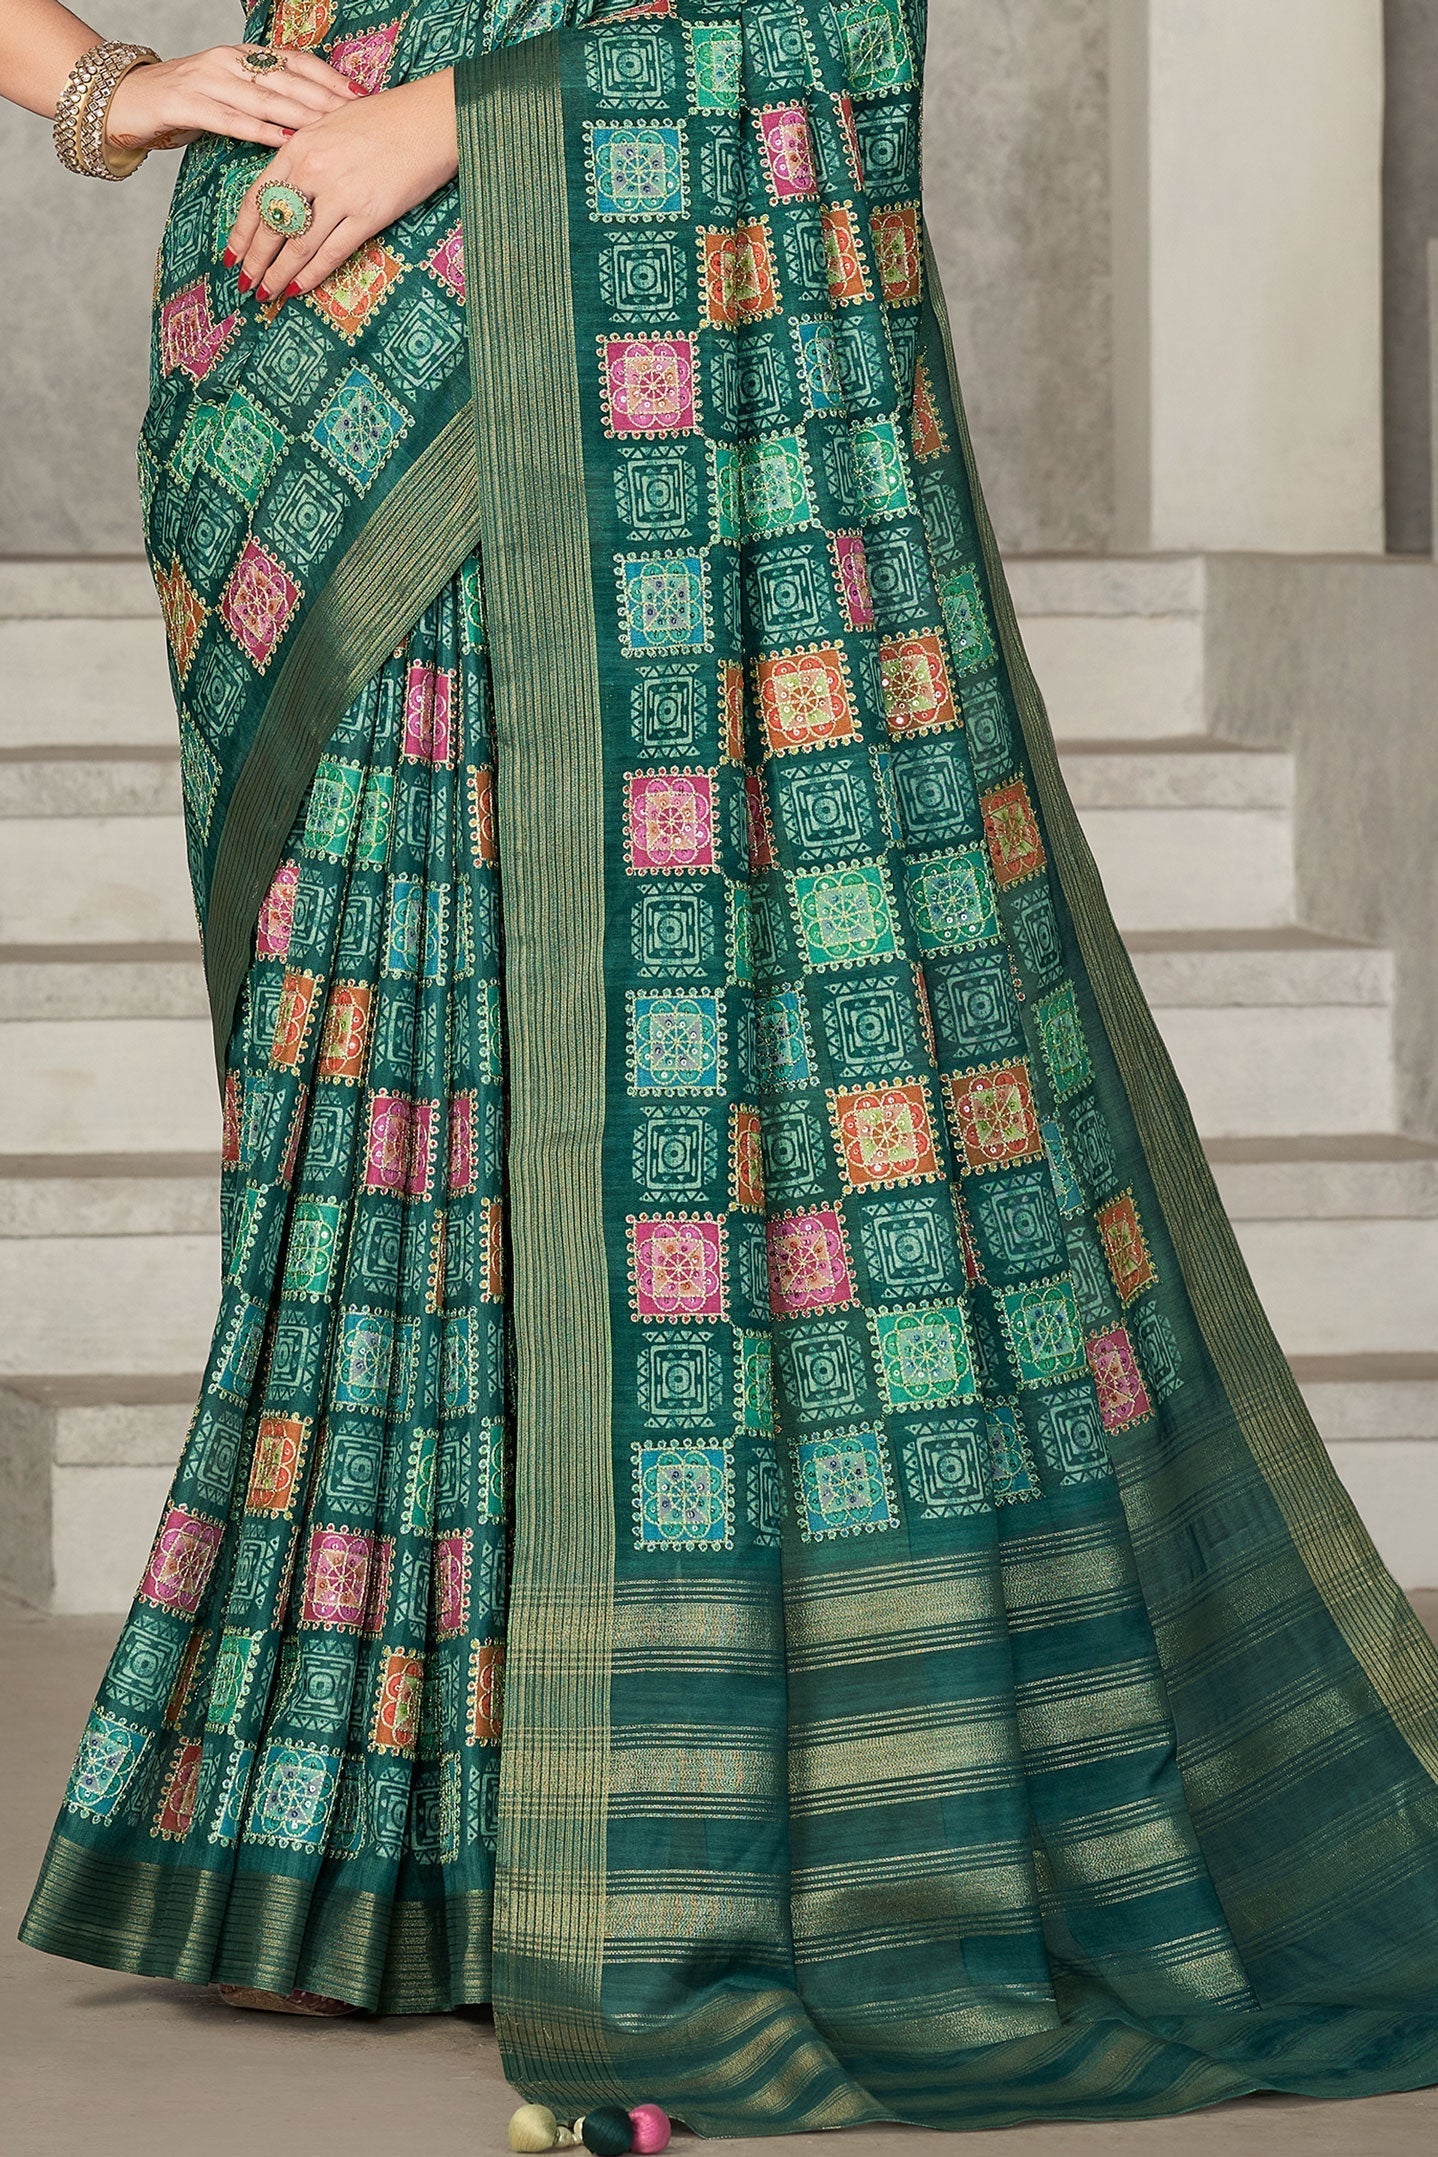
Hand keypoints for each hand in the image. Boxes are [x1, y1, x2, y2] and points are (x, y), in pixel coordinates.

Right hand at [105, 44, 359, 155]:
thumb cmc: (186, 102)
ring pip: (264, 98)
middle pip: (286, 80)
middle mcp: (228, 60)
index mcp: (242, 54)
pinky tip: (287, 143)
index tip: (360, 95)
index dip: (328, 77)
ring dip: (301, 116)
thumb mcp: (230, 92)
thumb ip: (266, 98)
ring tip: (332, 131)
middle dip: (324, 99)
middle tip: (357, 119)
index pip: (294, 60)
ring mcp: (206, 80)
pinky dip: (262, 131)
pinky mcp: (187, 104)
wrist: (127, 99)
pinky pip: (232, 119)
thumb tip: (312, 115)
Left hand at [224, 72, 458, 301]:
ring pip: (297, 246)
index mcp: (299, 146)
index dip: (241, 232)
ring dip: (279, 275)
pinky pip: (331, 253)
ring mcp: (340, 195)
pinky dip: (312, 275)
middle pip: (271, 226)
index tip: (232, 254)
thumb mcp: (332, 124)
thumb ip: (308, 155)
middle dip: (255, 261)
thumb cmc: (387, 118)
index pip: (257, 197)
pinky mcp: (368, 215)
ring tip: (267, 294)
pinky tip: (298, 288)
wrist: (431, 119)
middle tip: (245, 285)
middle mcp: (312, 171)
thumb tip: (292, 192)